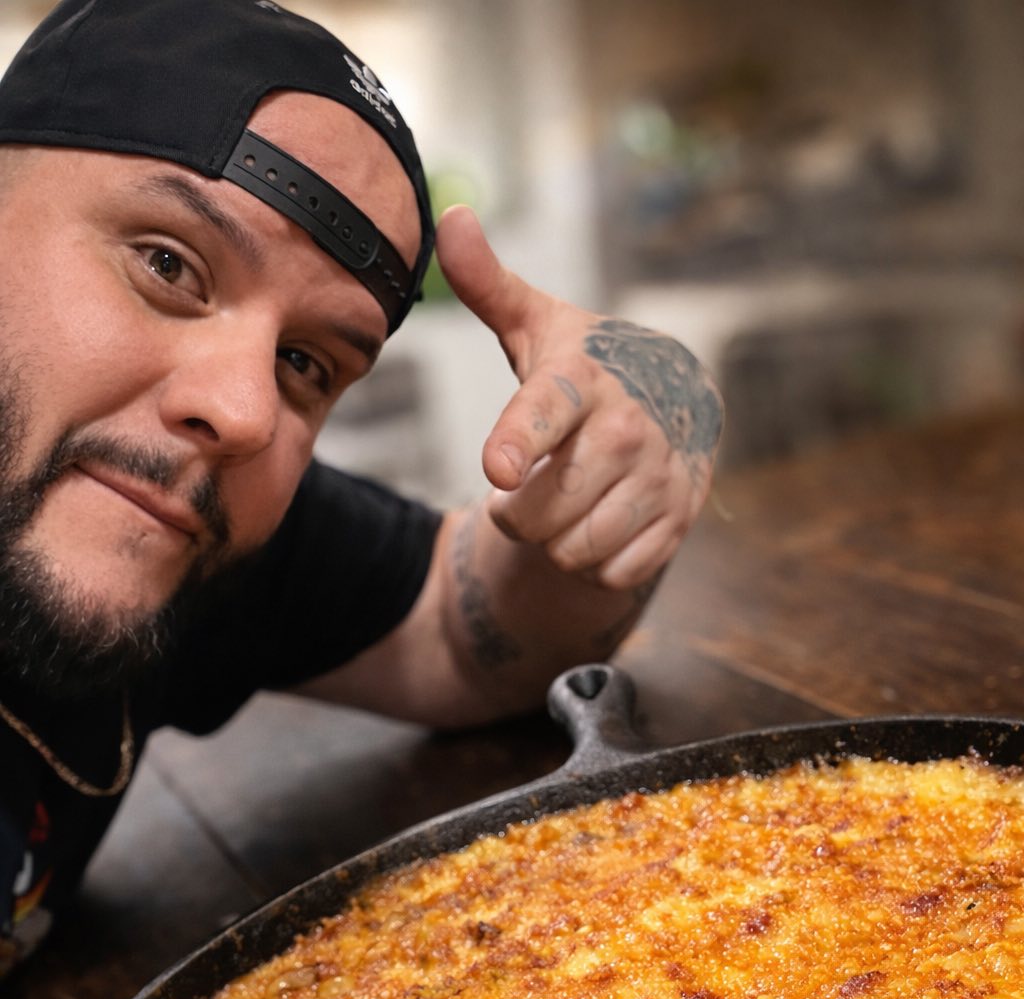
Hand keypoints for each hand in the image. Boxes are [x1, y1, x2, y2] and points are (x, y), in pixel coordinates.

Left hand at [435, 205, 723, 589]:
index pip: (546, 414)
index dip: (521, 444)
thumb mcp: (538, 325)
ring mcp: (658, 479)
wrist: (680, 399)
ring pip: (572, 551)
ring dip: (555, 540)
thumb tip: (449, 218)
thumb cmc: (587, 367)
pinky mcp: (678, 521)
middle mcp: (627, 430)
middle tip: (528, 487)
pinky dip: (595, 562)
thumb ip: (486, 284)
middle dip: (518, 514)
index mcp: (582, 380)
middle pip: (540, 513)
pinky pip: (610, 574)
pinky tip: (601, 522)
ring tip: (567, 501)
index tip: (501, 470)